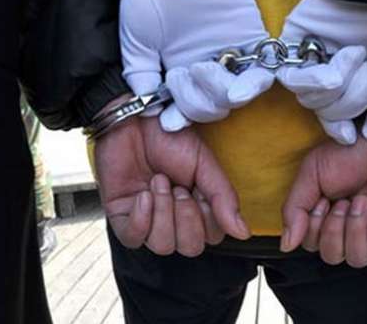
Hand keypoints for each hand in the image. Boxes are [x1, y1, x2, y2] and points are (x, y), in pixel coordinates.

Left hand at [93, 101, 249, 256]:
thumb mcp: (206, 165)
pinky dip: (141, 218)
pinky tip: (142, 194)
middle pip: (189, 247)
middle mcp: (174, 218)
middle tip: (178, 187)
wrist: (135, 120)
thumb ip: (224, 198)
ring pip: (162, 246)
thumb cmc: (170, 138)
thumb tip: (243, 232)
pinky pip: (133, 239)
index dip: (207, 219)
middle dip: (186, 217)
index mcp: (198, 207)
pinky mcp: (122, 217)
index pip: (211, 237)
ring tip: (158, 182)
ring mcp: (148, 219)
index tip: (198, 190)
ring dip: (163, 211)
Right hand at [119, 0, 274, 131]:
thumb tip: (147, 104)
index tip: (169, 122)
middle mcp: (208, 68)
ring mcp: (232, 57)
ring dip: (218, 93)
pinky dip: (255, 85)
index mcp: (181, 71)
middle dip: (195, 101)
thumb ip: (140, 71)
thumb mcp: (136, 36)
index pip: (187, 108)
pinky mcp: (254, 42)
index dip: (180, 118)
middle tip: (179, 74)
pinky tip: (244, 86)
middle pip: (213, 108)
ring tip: (201, 68)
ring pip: (236, 98)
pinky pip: (263, 74)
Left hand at [278, 0, 366, 144]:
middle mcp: (326, 77)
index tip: (352, 135)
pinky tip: (337, 59)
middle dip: (353, 99)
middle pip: (324, 113)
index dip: (340, 129)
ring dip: (340, 83)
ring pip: (309, 100)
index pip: (333, 120)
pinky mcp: (290, 45)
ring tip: (356, 54)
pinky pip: (290, 79)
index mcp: (349, 86)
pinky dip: (317, 77)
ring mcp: (308, 61)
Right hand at [280, 127, 366, 266]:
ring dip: (355, 231)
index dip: (313, 228)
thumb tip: (286, 245)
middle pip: (332, 256)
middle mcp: (349, 226)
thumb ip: (294, 209)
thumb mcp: (311, 174)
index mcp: (326, 215)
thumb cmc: (348, 151)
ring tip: (362, 202)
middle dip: (334, 231)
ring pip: (357, 259)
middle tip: (343, 201)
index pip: (312, 244)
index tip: (322, 200)